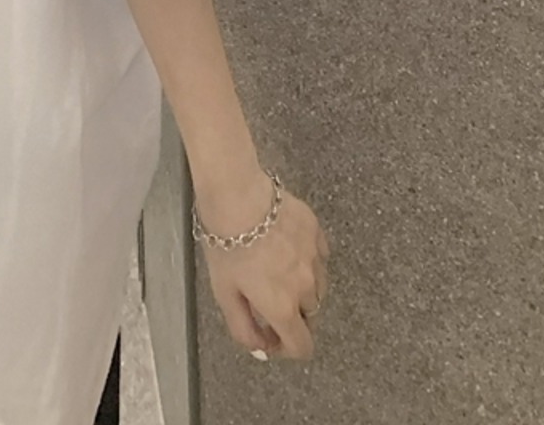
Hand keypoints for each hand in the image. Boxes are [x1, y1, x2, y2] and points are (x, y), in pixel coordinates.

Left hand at [196, 173, 329, 360]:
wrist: (236, 194)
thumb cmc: (225, 242)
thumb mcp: (224, 292)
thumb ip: (243, 327)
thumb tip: (261, 348)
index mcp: (282, 306)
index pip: (302, 346)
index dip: (286, 348)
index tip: (270, 335)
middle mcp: (306, 287)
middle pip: (309, 316)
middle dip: (290, 314)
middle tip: (266, 294)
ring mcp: (315, 258)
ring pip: (317, 287)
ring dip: (301, 287)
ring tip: (274, 267)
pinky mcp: (317, 232)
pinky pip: (319, 257)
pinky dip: (307, 260)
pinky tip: (285, 247)